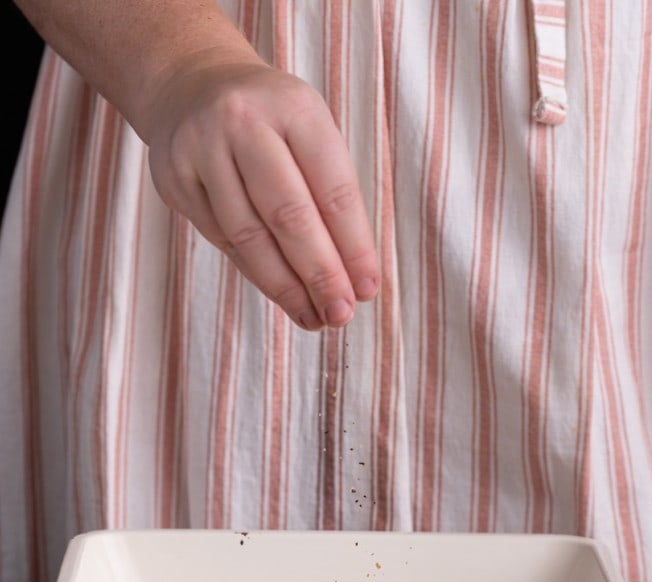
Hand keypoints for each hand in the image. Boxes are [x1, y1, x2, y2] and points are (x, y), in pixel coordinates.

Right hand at [146, 58, 379, 329]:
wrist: (192, 86)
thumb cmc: (272, 123)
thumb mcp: (310, 135)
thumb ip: (331, 197)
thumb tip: (354, 279)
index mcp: (295, 107)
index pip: (332, 189)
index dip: (353, 246)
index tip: (368, 289)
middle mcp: (244, 122)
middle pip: (289, 215)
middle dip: (320, 274)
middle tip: (341, 314)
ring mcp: (201, 149)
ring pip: (248, 236)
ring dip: (285, 287)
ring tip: (313, 317)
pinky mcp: (174, 178)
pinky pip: (222, 239)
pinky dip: (256, 271)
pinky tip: (281, 292)